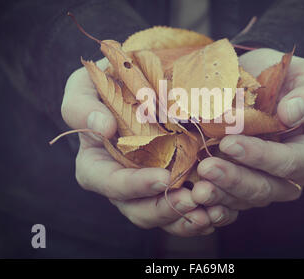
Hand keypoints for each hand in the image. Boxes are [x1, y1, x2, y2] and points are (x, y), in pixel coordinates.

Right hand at [60, 59, 235, 235]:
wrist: (134, 85)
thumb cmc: (103, 87)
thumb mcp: (83, 89)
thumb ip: (82, 107)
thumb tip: (103, 127)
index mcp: (96, 165)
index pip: (110, 183)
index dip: (133, 185)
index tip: (162, 177)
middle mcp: (123, 183)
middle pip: (138, 210)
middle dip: (165, 209)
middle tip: (192, 200)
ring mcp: (150, 187)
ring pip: (165, 215)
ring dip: (188, 218)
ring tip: (212, 211)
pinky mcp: (174, 184)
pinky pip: (186, 209)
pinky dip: (204, 212)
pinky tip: (222, 208)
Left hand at [191, 48, 303, 211]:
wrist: (246, 82)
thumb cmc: (280, 79)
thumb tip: (291, 114)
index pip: (292, 162)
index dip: (262, 156)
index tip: (230, 143)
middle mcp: (286, 177)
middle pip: (264, 188)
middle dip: (234, 180)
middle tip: (206, 168)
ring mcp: (259, 185)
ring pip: (241, 200)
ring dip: (218, 195)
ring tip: (196, 188)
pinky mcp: (235, 189)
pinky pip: (224, 203)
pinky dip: (208, 202)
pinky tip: (192, 197)